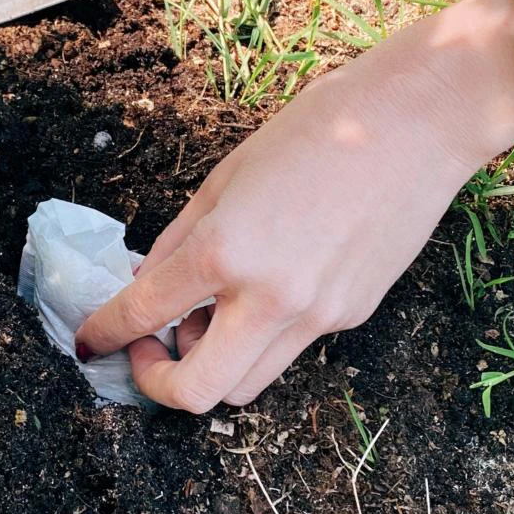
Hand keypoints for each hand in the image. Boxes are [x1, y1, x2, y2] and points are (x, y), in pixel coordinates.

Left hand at [75, 0, 513, 410]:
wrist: (422, 120)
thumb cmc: (321, 126)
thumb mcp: (228, 173)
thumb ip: (181, 237)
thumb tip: (150, 283)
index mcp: (226, 251)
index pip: (144, 315)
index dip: (104, 335)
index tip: (91, 342)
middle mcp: (271, 298)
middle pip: (199, 393)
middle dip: (159, 382)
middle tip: (149, 348)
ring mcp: (319, 315)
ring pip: (246, 384)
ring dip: (212, 364)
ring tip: (208, 313)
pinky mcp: (352, 315)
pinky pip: (290, 347)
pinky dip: (260, 334)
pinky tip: (266, 285)